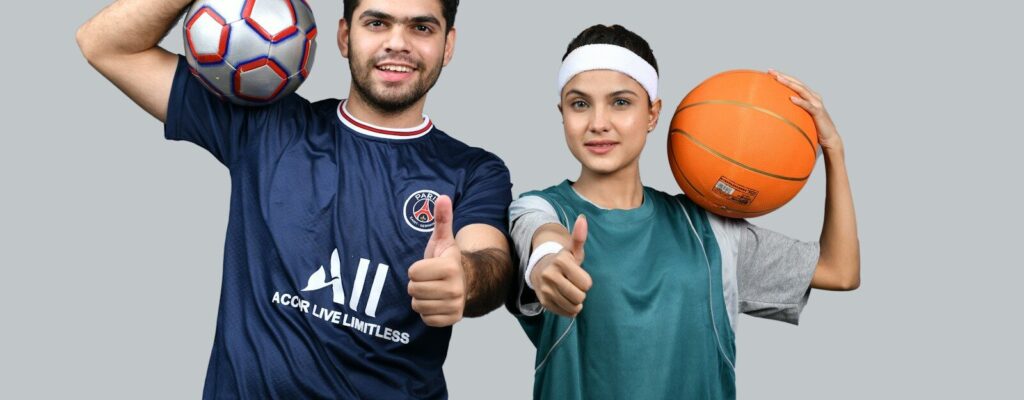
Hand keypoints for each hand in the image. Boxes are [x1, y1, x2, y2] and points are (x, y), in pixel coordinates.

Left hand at [408, 195, 464, 326]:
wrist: (467, 281)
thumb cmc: (447, 260)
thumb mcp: (443, 240)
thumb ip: (442, 219)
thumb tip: (442, 197)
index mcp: (450, 267)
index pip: (413, 272)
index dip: (416, 268)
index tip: (427, 266)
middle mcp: (455, 288)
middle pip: (413, 290)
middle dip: (417, 284)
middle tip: (428, 279)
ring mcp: (455, 305)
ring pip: (417, 305)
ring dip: (420, 298)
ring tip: (432, 290)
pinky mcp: (452, 319)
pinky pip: (426, 318)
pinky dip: (427, 312)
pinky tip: (435, 302)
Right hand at [530, 215, 592, 316]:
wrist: (540, 270)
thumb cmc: (563, 261)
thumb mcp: (572, 250)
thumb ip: (579, 237)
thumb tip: (583, 218)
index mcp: (560, 261)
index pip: (586, 283)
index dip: (585, 281)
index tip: (577, 275)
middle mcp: (550, 275)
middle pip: (580, 296)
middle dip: (581, 292)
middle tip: (573, 285)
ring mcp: (545, 290)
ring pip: (573, 307)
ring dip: (576, 302)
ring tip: (570, 292)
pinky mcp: (544, 302)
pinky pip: (566, 313)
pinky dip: (569, 309)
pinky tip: (564, 299)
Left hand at [769, 69, 843, 152]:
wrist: (829, 137)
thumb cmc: (813, 127)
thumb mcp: (801, 116)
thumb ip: (792, 111)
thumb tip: (775, 111)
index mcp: (809, 96)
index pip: (795, 83)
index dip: (784, 76)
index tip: (770, 71)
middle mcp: (813, 96)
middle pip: (797, 83)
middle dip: (784, 76)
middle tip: (771, 71)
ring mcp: (816, 103)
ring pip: (802, 90)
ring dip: (790, 84)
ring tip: (779, 79)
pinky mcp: (818, 112)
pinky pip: (808, 106)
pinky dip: (800, 102)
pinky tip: (791, 98)